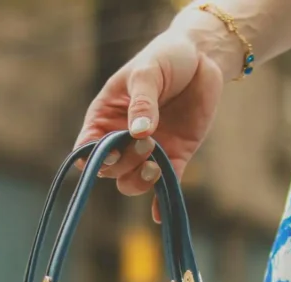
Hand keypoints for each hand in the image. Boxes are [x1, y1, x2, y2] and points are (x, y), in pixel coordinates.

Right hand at [74, 28, 225, 221]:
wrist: (202, 57)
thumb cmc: (165, 57)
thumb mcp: (148, 72)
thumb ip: (143, 101)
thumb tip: (139, 133)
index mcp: (106, 116)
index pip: (88, 147)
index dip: (93, 157)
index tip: (110, 152)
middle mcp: (123, 137)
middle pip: (110, 170)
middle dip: (125, 163)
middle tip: (147, 142)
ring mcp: (150, 149)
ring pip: (133, 182)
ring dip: (141, 179)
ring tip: (156, 161)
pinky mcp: (176, 155)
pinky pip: (166, 185)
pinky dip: (161, 201)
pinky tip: (159, 215)